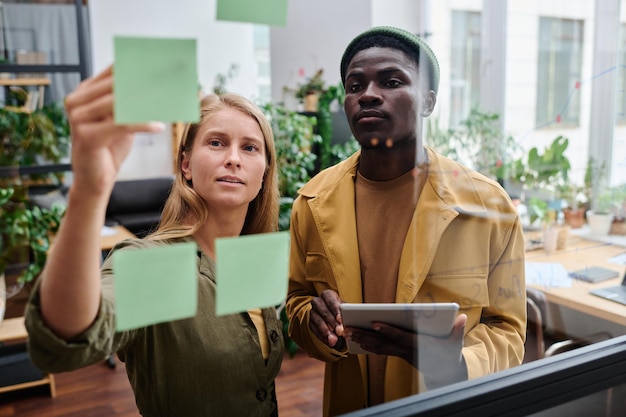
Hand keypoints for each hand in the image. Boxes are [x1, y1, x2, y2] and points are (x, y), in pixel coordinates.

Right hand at [65, 65, 164, 195]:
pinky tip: (158, 126)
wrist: (95, 179)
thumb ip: (130, 101)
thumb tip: (157, 84)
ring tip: (165, 102)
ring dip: (145, 103)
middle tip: (167, 81)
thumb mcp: (121, 119)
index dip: (137, 66)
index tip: (161, 64)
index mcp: (84, 92)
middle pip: (116, 85)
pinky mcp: (86, 135)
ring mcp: (78, 117)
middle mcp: (77, 101)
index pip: (113, 71)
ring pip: (118, 103)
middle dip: (144, 83)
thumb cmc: (110, 147)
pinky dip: (142, 124)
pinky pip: (121, 124)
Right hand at [309, 290, 345, 348]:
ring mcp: (313, 312)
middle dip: (332, 322)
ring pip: (317, 320)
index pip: (330, 299)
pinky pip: (314, 330)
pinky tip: (329, 342)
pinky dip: (322, 337)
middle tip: (339, 331)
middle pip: (323, 310)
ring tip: (334, 340)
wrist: (333, 319)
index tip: (340, 319)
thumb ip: (347, 314)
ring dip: (326, 331)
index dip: (335, 309)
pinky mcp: (310, 323)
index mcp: (328, 295)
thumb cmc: (342, 312)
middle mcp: (318, 302)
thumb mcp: (345, 310)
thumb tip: (351, 320)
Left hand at [345, 314, 467, 385]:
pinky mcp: (397, 354)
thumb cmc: (449, 354)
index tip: (374, 322)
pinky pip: (379, 350)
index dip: (387, 330)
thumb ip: (458, 331)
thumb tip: (463, 317)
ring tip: (347, 331)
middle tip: (347, 328)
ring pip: (377, 347)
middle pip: (382, 342)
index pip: (399, 337)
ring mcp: (400, 353)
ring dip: (361, 339)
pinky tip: (356, 339)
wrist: (446, 373)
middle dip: (364, 335)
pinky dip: (367, 345)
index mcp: (417, 345)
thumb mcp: (456, 343)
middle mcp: (405, 350)